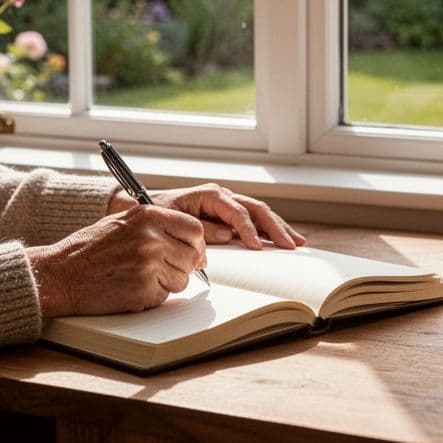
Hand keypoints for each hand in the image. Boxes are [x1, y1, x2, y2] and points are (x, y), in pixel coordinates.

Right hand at [28, 204, 204, 316]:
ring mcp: (148, 264)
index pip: (194, 228)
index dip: (196, 244)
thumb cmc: (87, 250)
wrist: (59, 274)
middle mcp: (151, 237)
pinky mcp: (143, 289)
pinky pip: (165, 296)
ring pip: (182, 280)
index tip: (192, 252)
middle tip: (163, 270)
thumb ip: (156, 227)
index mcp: (147, 216)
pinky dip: (152, 296)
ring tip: (139, 277)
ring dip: (167, 283)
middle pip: (193, 256)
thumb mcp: (122, 222)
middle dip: (183, 266)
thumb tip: (192, 241)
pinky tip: (131, 287)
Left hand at [111, 183, 305, 250]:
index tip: (257, 246)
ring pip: (261, 213)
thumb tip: (228, 236)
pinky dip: (271, 230)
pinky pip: (255, 221)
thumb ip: (202, 229)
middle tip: (291, 245)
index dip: (249, 229)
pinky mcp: (230, 216)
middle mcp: (224, 197)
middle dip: (275, 228)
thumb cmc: (157, 214)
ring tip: (298, 242)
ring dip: (280, 228)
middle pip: (257, 209)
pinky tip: (285, 239)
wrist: (144, 207)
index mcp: (211, 195)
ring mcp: (229, 205)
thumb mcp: (176, 221)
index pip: (237, 211)